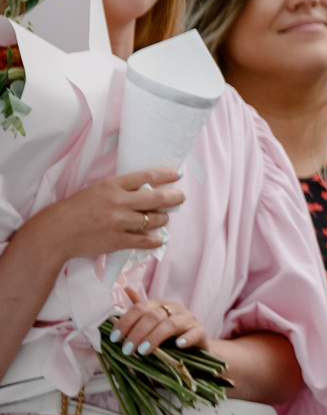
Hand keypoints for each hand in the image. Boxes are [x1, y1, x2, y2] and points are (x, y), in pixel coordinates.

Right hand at [36, 168, 184, 259]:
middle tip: (180, 198)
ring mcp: (119, 222)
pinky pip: (145, 241)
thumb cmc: (77, 208)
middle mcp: (118, 202)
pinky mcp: (118, 241)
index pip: (146, 176)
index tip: (177, 174)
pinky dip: (156, 239)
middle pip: (157, 198)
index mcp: (112, 185)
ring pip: (155, 220)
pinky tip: (160, 238)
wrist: (57, 231)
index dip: (166, 175)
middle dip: (174, 197)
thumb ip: (121, 188)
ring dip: (163, 219)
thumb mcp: (98, 189)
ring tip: (162, 218)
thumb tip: (149, 189)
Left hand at [112, 296, 206, 357]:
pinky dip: (186, 339)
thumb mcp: (151, 322)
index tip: (114, 338)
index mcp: (160, 303)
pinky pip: (194, 333)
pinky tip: (178, 345)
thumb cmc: (168, 335)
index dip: (125, 322)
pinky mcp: (200, 331)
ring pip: (170, 324)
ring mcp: (189, 318)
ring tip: (142, 351)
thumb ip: (139, 309)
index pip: (139, 308)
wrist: (194, 345)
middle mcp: (175, 307)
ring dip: (154, 338)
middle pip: (153, 316)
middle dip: (137, 333)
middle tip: (126, 350)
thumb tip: (126, 288)